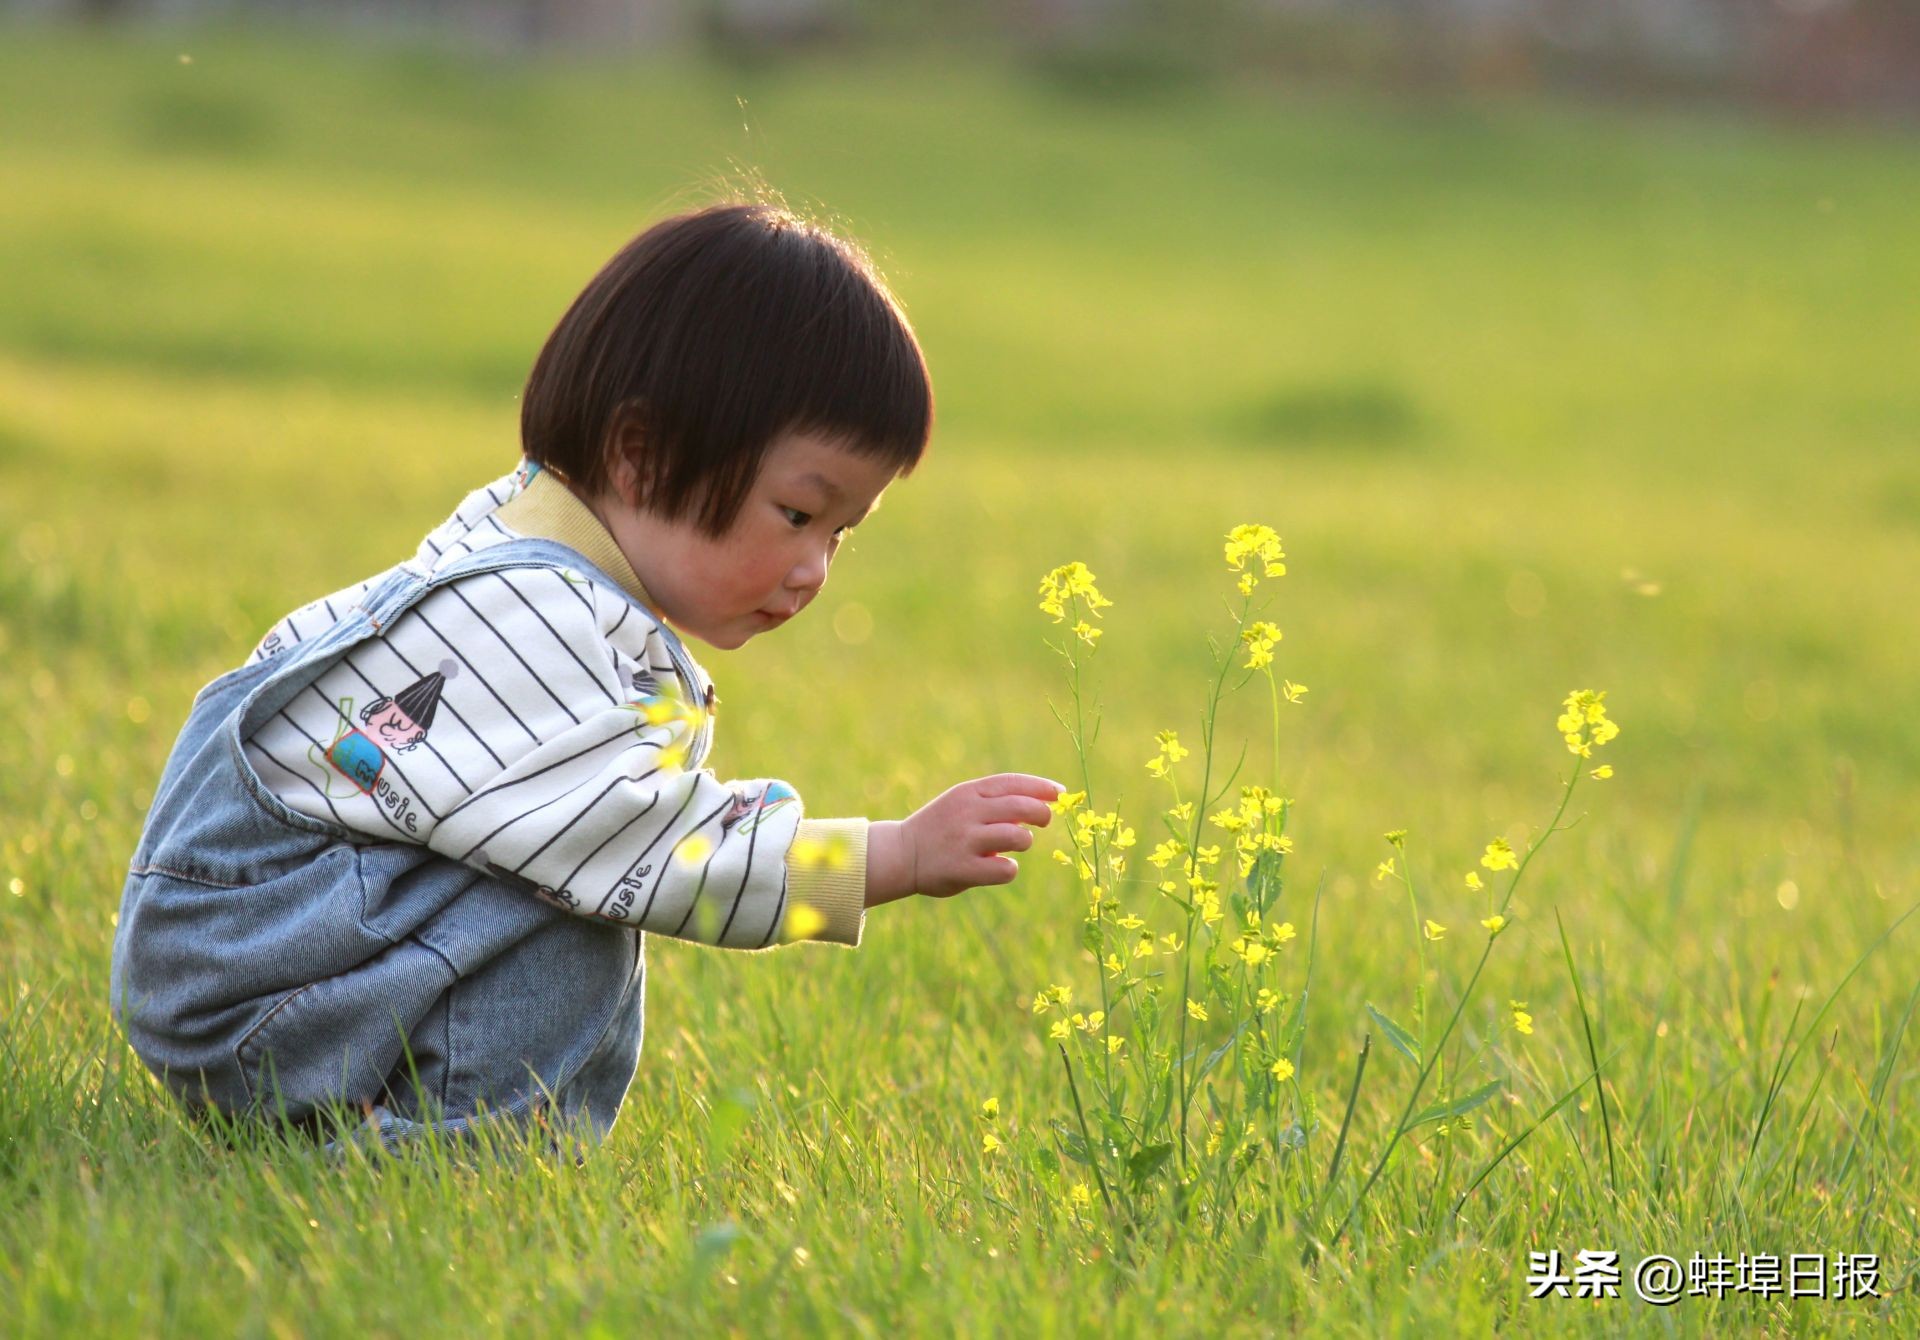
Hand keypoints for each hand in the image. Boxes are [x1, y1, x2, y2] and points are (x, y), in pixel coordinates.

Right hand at [866, 773, 1062, 903]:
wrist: (902, 854)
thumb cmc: (941, 827)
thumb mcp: (961, 802)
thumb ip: (994, 801)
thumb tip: (1039, 805)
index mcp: (968, 792)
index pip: (1013, 783)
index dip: (1041, 787)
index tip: (1060, 793)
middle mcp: (967, 813)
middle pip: (1023, 807)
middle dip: (1042, 814)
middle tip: (1044, 821)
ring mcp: (965, 841)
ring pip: (1018, 837)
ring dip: (1024, 841)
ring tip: (1013, 845)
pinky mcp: (963, 869)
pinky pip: (1006, 869)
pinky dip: (1008, 869)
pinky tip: (997, 867)